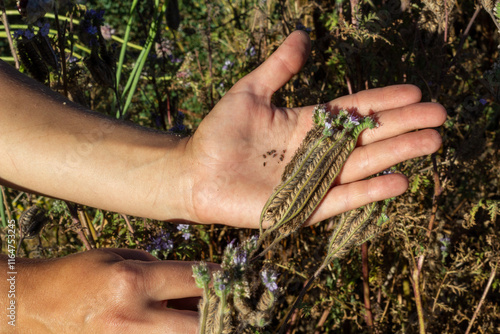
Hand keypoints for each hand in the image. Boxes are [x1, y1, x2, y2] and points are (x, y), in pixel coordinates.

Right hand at [2, 249, 216, 333]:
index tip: (232, 276)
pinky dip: (176, 331)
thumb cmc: (82, 273)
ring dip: (199, 326)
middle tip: (228, 304)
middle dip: (219, 313)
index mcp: (134, 282)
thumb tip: (196, 284)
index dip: (220, 278)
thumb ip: (162, 270)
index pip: (195, 281)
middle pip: (199, 324)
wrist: (39, 305)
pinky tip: (177, 320)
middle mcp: (135, 318)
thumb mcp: (122, 257)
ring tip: (202, 312)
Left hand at [184, 31, 445, 227]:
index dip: (384, 100)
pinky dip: (369, 192)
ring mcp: (311, 181)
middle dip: (403, 126)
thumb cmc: (218, 134)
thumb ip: (279, 67)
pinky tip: (398, 182)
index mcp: (306, 125)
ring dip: (397, 155)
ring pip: (363, 165)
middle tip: (439, 117)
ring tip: (432, 143)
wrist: (193, 173)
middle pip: (368, 137)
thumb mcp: (249, 92)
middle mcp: (315, 153)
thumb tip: (303, 35)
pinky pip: (342, 200)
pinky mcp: (303, 208)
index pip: (354, 110)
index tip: (416, 91)